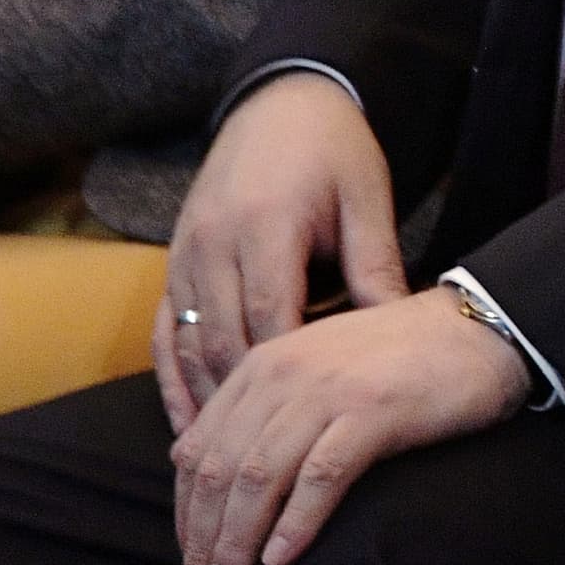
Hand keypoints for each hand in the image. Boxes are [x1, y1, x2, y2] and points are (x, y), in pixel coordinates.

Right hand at [156, 72, 403, 432]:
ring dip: (208, 401)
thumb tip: (400, 332)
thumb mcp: (367, 198)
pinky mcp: (174, 263)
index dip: (293, 372)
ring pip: (190, 344)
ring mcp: (185, 255)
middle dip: (250, 403)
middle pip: (226, 341)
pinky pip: (165, 333)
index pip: (273, 318)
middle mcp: (213, 245)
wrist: (281, 102)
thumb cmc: (335, 150)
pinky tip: (189, 425)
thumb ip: (376, 265)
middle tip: (276, 459)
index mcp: (265, 227)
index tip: (317, 419)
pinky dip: (174, 381)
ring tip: (233, 462)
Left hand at [170, 290, 528, 564]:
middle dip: (202, 545)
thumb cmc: (403, 360)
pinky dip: (296, 522)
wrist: (480, 327)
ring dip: (237, 544)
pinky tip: (284, 560)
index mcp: (261, 366)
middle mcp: (283, 374)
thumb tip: (225, 485)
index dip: (184, 519)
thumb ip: (271, 412)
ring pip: (258, 479)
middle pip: (218, 472)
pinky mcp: (374, 409)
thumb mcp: (319, 373)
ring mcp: (329, 390)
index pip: (196, 454)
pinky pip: (321, 474)